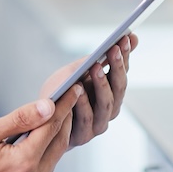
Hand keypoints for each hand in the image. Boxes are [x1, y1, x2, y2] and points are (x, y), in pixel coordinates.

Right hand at [0, 84, 82, 171]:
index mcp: (23, 162)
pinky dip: (47, 153)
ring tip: (59, 115)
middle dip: (66, 118)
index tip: (74, 88)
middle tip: (71, 97)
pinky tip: (43, 140)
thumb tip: (47, 105)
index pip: (51, 126)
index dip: (64, 105)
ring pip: (54, 158)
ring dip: (58, 136)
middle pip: (59, 142)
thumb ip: (18, 119)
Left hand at [39, 33, 137, 147]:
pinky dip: (84, 103)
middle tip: (113, 49)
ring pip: (107, 104)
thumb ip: (102, 56)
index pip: (123, 73)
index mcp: (112, 93)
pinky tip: (79, 89)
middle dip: (117, 67)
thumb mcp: (80, 69)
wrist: (41, 119)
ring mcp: (98, 123)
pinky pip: (86, 118)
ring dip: (102, 85)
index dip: (125, 56)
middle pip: (119, 89)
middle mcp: (110, 109)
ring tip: (96, 67)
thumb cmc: (62, 91)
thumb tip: (131, 36)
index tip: (125, 37)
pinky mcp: (83, 135)